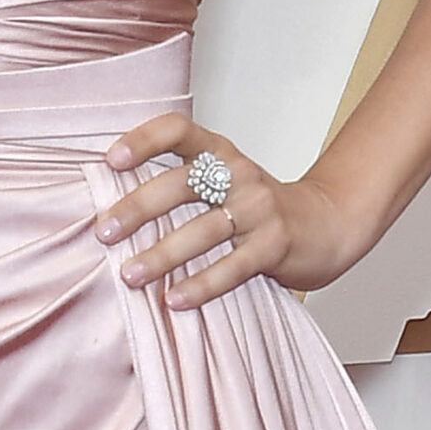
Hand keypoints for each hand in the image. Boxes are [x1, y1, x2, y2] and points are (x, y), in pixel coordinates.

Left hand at [92, 111, 361, 309]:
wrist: (326, 224)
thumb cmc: (257, 205)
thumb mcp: (222, 179)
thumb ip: (180, 180)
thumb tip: (112, 203)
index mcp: (219, 150)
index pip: (177, 129)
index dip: (143, 139)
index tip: (110, 160)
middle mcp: (238, 172)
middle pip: (181, 183)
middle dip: (137, 208)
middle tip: (104, 233)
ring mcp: (260, 208)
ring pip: (202, 231)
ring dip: (161, 255)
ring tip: (129, 275)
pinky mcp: (275, 245)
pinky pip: (232, 268)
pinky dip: (200, 285)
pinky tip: (173, 301)